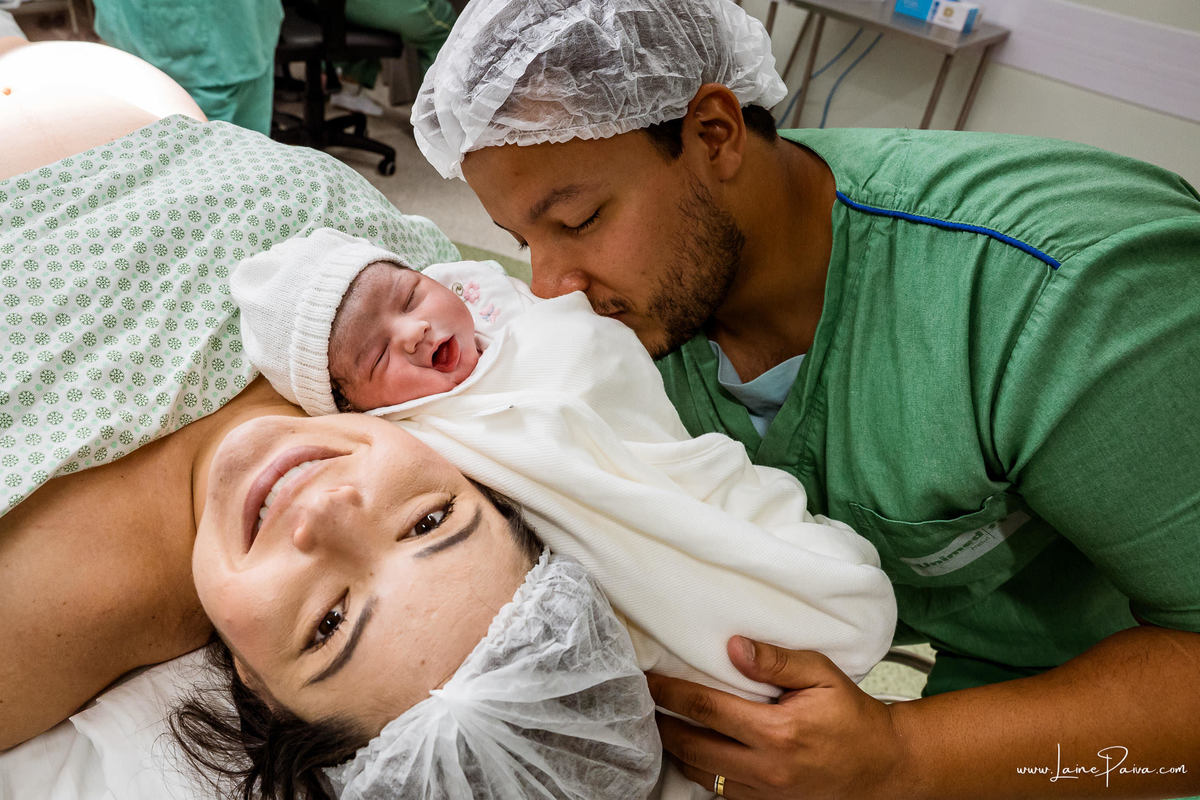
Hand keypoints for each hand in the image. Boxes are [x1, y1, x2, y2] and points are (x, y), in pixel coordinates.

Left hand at [646, 637, 913, 798]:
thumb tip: (733, 647)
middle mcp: (766, 768)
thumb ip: (777, 660)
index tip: (649, 678)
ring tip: (666, 722)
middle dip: (663, 722)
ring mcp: (765, 794)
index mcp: (777, 732)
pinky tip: (695, 749)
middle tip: (648, 700)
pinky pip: (719, 791)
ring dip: (678, 748)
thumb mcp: (822, 675)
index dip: (671, 692)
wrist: (882, 766)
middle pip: (692, 746)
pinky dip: (701, 770)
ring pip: (700, 774)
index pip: (707, 709)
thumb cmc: (852, 717)